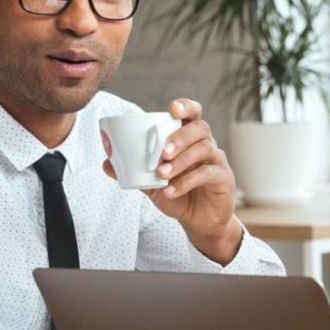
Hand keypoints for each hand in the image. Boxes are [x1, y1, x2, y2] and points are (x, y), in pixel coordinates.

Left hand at [103, 98, 242, 263]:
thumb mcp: (152, 184)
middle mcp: (207, 145)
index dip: (185, 107)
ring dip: (181, 160)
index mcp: (190, 139)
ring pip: (204, 149)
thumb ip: (133, 172)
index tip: (172, 109)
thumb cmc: (178, 195)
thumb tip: (106, 163)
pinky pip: (207, 174)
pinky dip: (186, 182)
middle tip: (162, 152)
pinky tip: (171, 191)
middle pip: (200, 128)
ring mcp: (217, 161)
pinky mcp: (224, 179)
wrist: (200, 222)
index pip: (193, 114)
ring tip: (161, 174)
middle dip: (180, 137)